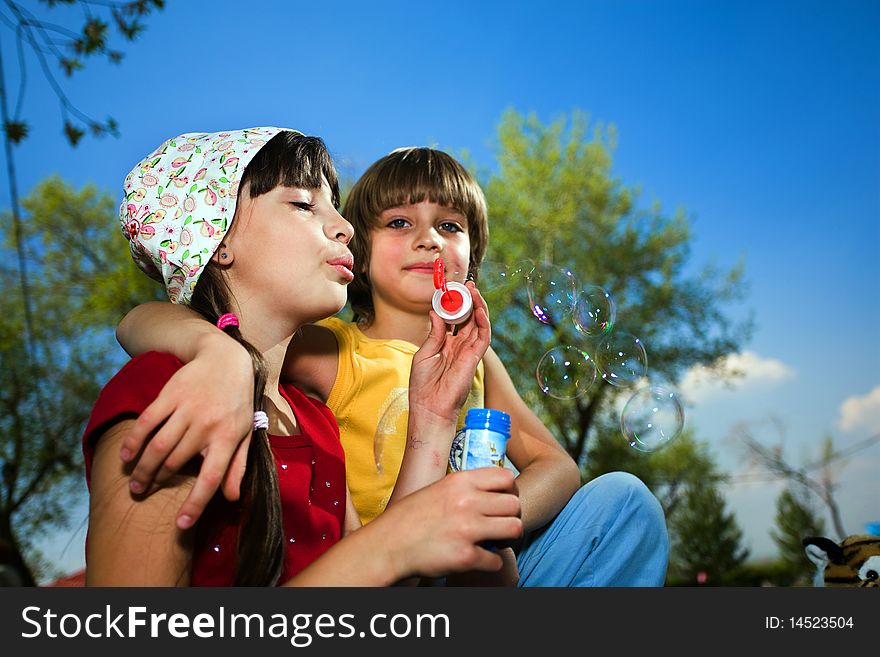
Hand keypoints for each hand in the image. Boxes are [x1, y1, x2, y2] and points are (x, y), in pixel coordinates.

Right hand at [119, 337, 254, 527]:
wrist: (225, 359)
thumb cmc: (236, 403)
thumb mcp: (244, 433)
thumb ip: (237, 466)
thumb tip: (231, 498)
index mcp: (227, 438)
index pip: (211, 478)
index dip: (196, 504)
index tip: (181, 524)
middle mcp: (207, 425)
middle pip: (176, 464)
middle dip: (157, 484)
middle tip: (143, 494)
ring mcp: (187, 409)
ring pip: (158, 447)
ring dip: (142, 469)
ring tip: (135, 483)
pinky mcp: (170, 395)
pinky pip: (147, 422)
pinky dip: (133, 441)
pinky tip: (126, 455)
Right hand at [381, 467, 522, 579]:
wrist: (388, 545)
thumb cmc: (410, 518)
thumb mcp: (438, 489)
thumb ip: (464, 487)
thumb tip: (491, 490)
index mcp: (460, 482)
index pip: (506, 477)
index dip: (510, 490)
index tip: (503, 500)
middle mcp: (467, 502)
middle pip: (515, 505)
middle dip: (510, 516)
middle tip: (499, 524)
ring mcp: (468, 529)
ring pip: (514, 529)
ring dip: (507, 538)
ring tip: (494, 541)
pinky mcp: (466, 556)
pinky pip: (497, 560)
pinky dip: (490, 562)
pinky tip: (477, 558)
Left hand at [409, 281, 490, 423]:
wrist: (429, 408)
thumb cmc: (423, 386)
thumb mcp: (424, 353)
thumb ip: (434, 333)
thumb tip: (436, 312)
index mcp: (446, 344)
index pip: (454, 320)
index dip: (455, 304)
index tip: (452, 290)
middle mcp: (459, 346)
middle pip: (469, 318)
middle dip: (469, 301)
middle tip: (468, 285)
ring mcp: (468, 352)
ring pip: (479, 325)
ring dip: (478, 306)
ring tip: (475, 290)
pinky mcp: (474, 358)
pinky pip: (483, 337)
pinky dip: (484, 322)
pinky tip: (479, 309)